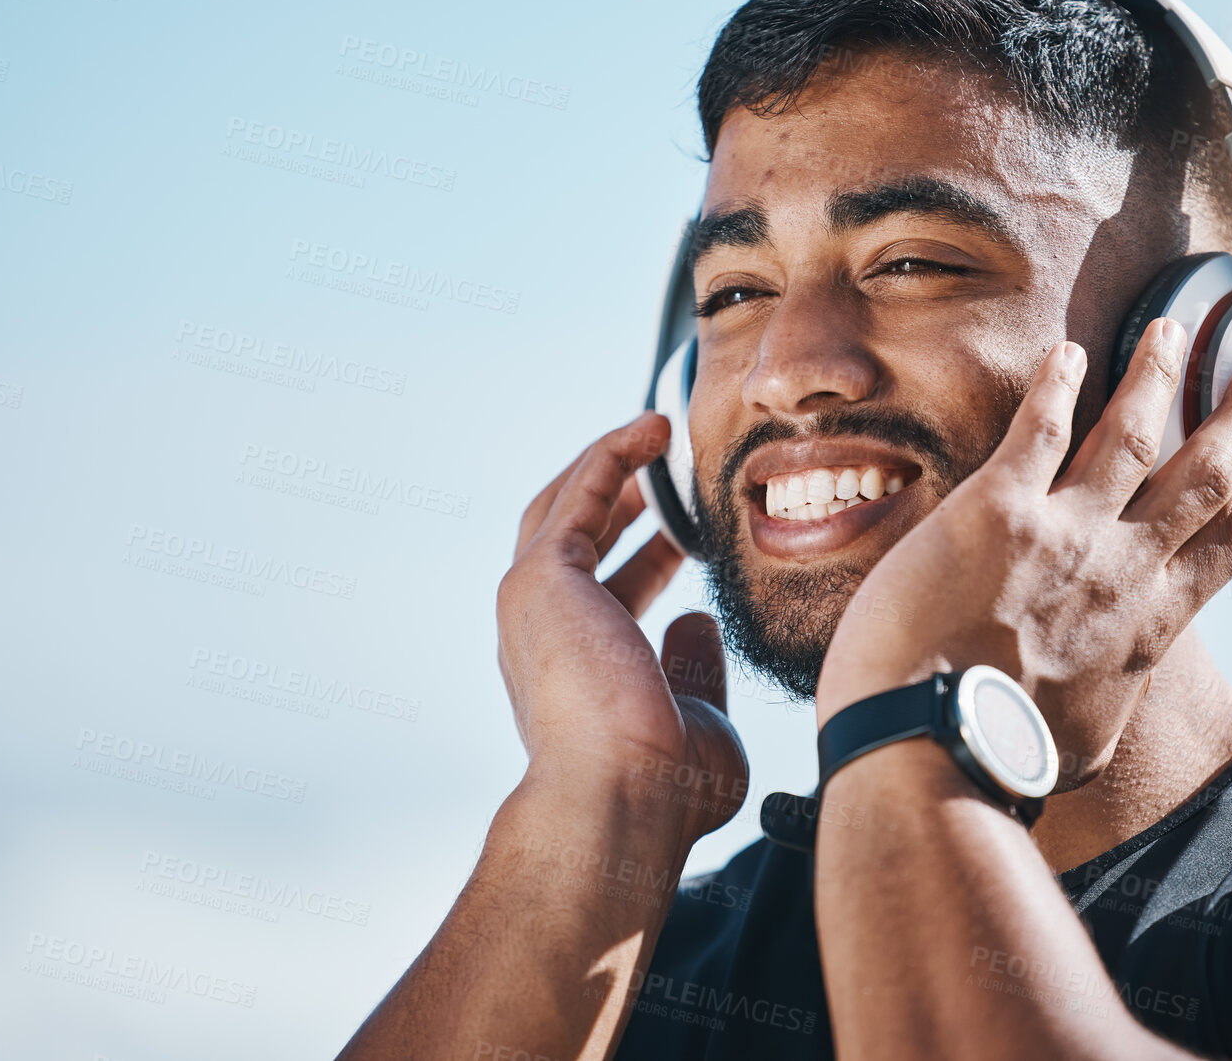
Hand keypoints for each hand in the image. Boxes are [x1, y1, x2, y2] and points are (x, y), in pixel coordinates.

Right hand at [497, 413, 747, 849]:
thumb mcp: (697, 720)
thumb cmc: (662, 789)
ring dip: (611, 465)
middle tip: (669, 470)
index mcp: (573, 670)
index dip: (651, 556)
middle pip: (573, 538)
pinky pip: (580, 493)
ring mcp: (533, 602)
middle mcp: (541, 633)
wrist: (621, 800)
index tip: (692, 534)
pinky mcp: (542, 576)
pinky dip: (614, 456)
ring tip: (659, 432)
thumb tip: (696, 620)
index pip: (609, 593)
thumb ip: (695, 670)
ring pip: (565, 505)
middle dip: (621, 499)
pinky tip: (654, 431)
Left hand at [816, 321, 1231, 785]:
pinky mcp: (996, 512)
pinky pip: (1039, 429)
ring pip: (1132, 434)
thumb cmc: (999, 759)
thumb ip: (1106, 703)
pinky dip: (1057, 385)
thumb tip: (1105, 699)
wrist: (932, 750)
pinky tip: (1067, 352)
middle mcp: (1122, 571)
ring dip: (1156, 375)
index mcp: (1148, 627)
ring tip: (1171, 328)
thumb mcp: (1083, 745)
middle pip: (1205, 474)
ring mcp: (1064, 535)